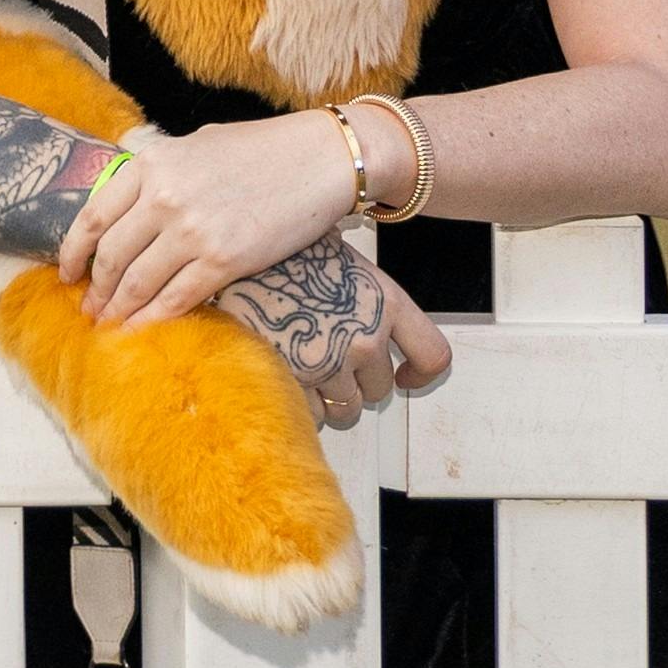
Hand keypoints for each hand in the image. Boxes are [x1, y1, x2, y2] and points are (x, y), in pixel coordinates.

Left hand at [60, 115, 357, 326]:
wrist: (321, 159)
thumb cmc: (263, 149)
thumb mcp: (195, 146)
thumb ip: (159, 172)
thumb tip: (129, 201)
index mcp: (153, 165)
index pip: (93, 216)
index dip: (73, 252)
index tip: (67, 273)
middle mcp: (164, 198)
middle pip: (111, 256)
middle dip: (96, 289)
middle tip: (90, 308)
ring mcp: (193, 231)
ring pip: (138, 283)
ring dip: (119, 310)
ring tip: (110, 324)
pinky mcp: (224, 261)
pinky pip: (177, 299)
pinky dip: (154, 318)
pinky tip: (144, 329)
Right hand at [218, 247, 459, 428]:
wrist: (235, 256)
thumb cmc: (284, 251)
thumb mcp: (340, 258)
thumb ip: (365, 292)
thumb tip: (373, 307)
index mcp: (386, 303)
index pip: (432, 355)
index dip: (421, 375)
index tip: (406, 378)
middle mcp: (366, 337)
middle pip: (380, 390)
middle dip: (358, 384)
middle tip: (330, 363)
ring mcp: (332, 363)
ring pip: (347, 409)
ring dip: (329, 399)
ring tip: (304, 370)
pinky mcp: (297, 383)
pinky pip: (312, 416)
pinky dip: (300, 406)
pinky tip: (284, 376)